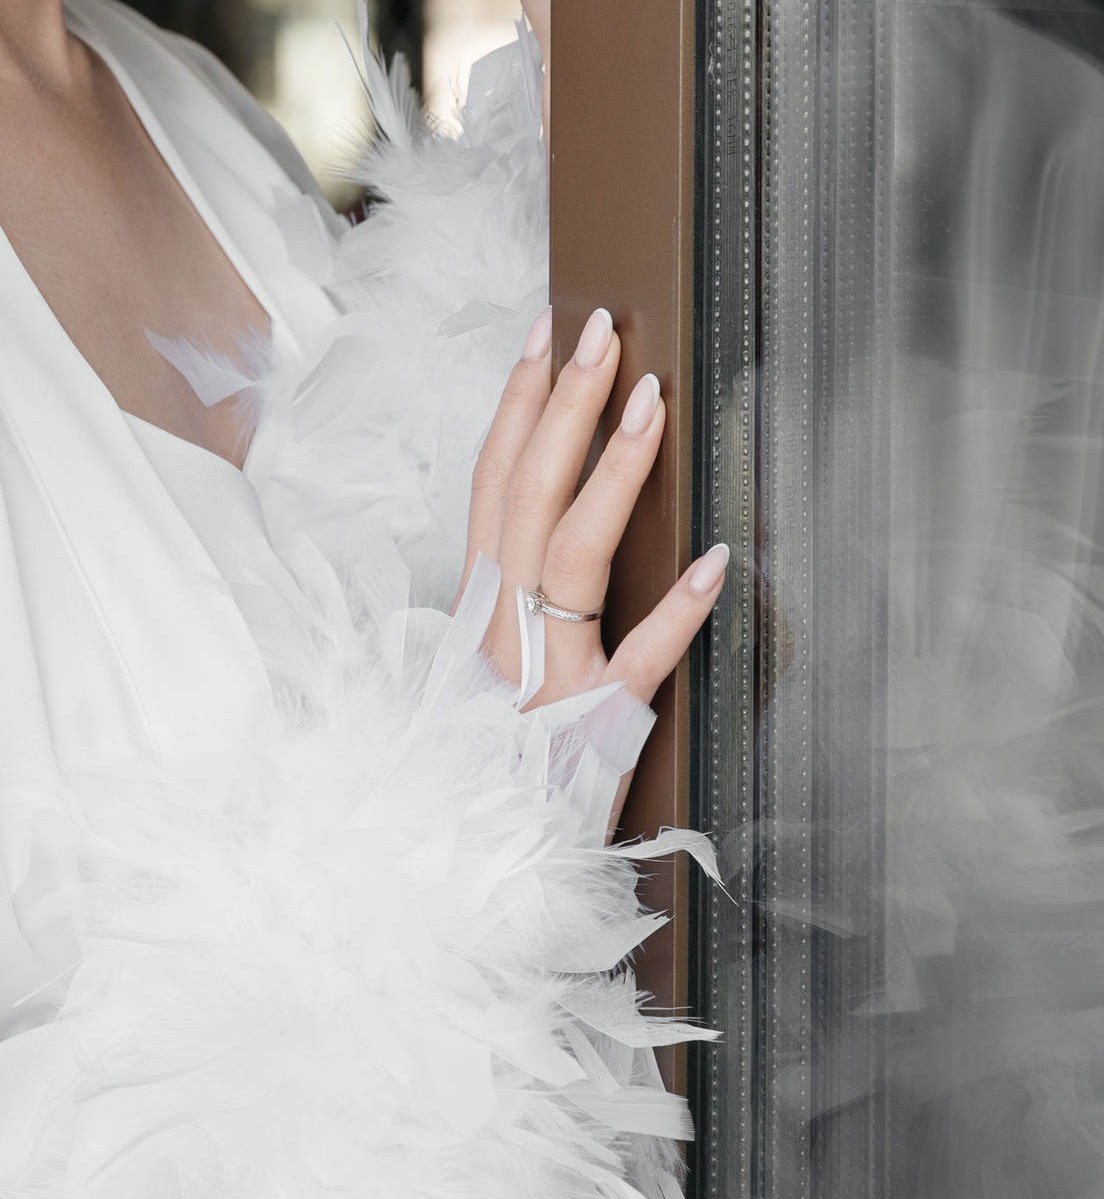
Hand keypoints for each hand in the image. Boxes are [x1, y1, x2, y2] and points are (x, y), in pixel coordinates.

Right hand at [461, 303, 728, 819]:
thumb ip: (513, 605)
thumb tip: (549, 526)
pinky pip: (638, 658)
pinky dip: (676, 609)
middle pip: (526, 494)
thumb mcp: (493, 673)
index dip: (516, 406)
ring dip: (611, 471)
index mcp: (480, 606)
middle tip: (601, 332)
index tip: (542, 337)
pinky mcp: (598, 721)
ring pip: (571, 553)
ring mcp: (549, 669)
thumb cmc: (497, 763)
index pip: (492, 482)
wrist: (487, 866)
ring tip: (650, 402)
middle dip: (565, 404)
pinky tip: (718, 560)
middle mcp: (503, 625)